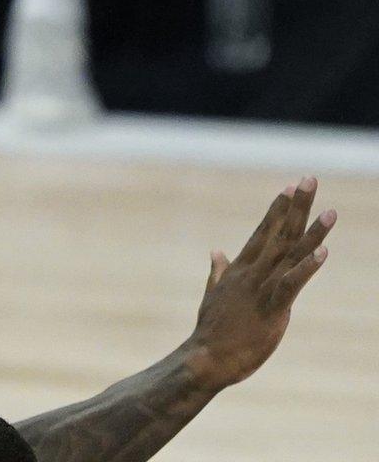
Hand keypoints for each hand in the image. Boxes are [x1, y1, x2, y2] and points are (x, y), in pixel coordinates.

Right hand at [182, 177, 334, 389]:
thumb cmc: (212, 330)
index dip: (278, 210)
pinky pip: (293, 284)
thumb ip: (218, 272)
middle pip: (280, 234)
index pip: (264, 233)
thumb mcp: (215, 295)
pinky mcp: (272, 308)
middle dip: (296, 207)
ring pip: (290, 255)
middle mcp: (253, 273)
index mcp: (241, 270)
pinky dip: (308, 267)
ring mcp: (261, 288)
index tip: (290, 188)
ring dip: (312, 232)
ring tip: (330, 211)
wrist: (206, 358)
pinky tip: (323, 252)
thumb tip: (216, 251)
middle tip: (309, 180)